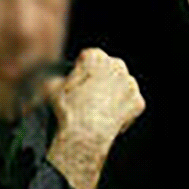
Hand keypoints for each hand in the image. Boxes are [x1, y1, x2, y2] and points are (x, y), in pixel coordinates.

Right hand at [43, 48, 144, 188]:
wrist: (86, 132)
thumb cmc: (67, 108)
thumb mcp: (50, 88)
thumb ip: (55, 80)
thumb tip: (54, 83)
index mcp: (95, 56)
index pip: (88, 57)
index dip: (80, 70)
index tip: (75, 83)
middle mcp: (117, 65)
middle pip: (109, 68)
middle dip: (100, 78)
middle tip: (87, 96)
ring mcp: (130, 84)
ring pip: (121, 85)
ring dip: (113, 93)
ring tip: (96, 109)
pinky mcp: (138, 102)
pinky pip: (129, 104)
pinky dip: (121, 110)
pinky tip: (107, 119)